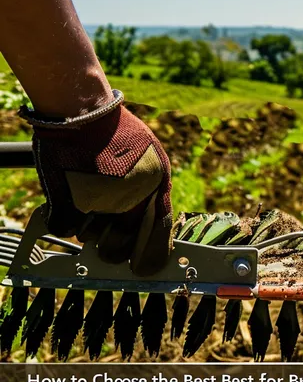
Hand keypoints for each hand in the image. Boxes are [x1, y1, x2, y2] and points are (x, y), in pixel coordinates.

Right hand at [20, 90, 172, 275]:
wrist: (85, 113)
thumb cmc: (121, 135)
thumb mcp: (154, 162)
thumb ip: (157, 194)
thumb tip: (157, 229)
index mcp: (156, 191)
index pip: (159, 238)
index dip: (152, 258)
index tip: (145, 268)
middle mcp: (129, 202)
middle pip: (118, 250)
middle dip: (112, 247)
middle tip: (107, 233)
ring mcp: (97, 204)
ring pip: (89, 240)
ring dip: (88, 226)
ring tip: (90, 197)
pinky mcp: (66, 202)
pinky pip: (65, 229)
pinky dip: (64, 217)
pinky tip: (71, 197)